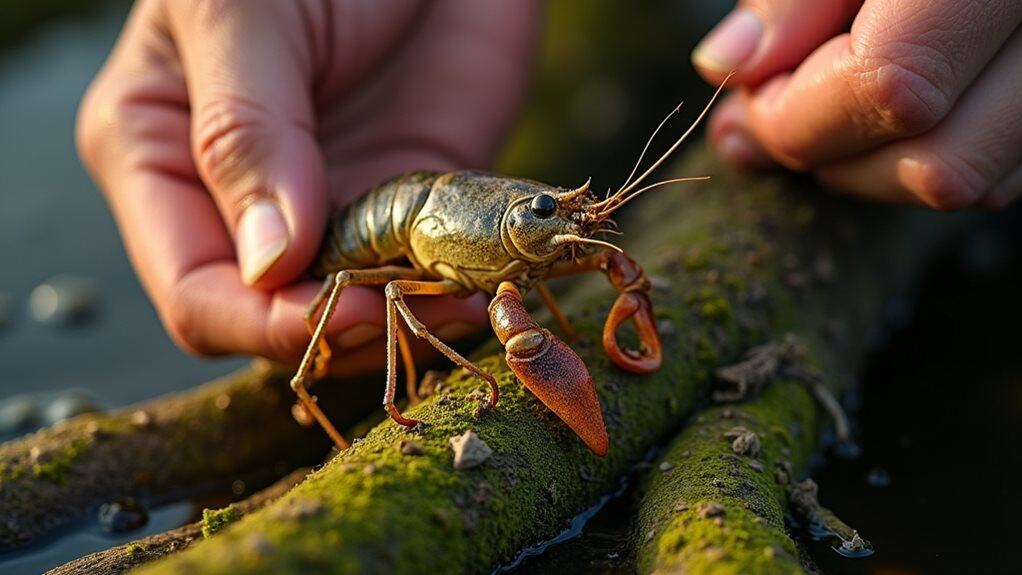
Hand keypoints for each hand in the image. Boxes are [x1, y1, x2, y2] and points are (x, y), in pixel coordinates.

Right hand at [77, 0, 536, 370]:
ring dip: (406, 322)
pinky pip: (421, 272)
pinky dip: (451, 290)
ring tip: (461, 302)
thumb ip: (244, 133)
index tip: (339, 310)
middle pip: (273, 319)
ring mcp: (329, 207)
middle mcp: (239, 202)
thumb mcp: (244, 15)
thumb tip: (268, 265)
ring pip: (355, 312)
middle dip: (340, 331)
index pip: (195, 291)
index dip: (261, 320)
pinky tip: (484, 286)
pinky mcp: (406, 201)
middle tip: (413, 314)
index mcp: (161, 160)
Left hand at [692, 0, 1021, 209]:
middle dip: (835, 158)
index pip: (893, 84)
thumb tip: (729, 66)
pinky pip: (1004, 169)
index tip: (747, 103)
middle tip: (780, 116)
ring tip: (829, 115)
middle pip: (941, 160)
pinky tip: (885, 120)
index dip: (798, 116)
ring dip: (877, 171)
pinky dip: (929, 159)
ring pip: (976, 180)